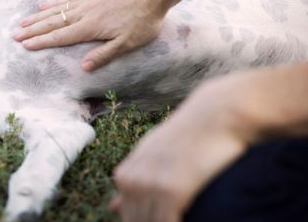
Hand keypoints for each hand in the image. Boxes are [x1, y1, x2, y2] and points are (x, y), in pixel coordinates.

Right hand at [12, 0, 166, 71]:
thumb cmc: (142, 23)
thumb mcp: (127, 44)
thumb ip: (104, 54)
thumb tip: (83, 66)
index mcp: (90, 27)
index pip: (60, 36)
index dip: (41, 41)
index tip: (25, 45)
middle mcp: (83, 13)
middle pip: (52, 23)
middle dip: (32, 30)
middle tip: (14, 35)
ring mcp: (85, 2)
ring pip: (55, 10)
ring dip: (37, 17)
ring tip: (21, 22)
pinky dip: (52, 3)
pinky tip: (43, 5)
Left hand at [110, 78, 249, 221]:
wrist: (215, 116)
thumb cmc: (187, 137)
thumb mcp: (151, 155)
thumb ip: (132, 181)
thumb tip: (112, 207)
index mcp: (125, 175)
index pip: (126, 216)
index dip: (141, 221)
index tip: (159, 217)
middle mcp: (132, 180)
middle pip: (135, 221)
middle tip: (171, 215)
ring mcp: (150, 185)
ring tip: (180, 216)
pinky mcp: (172, 190)